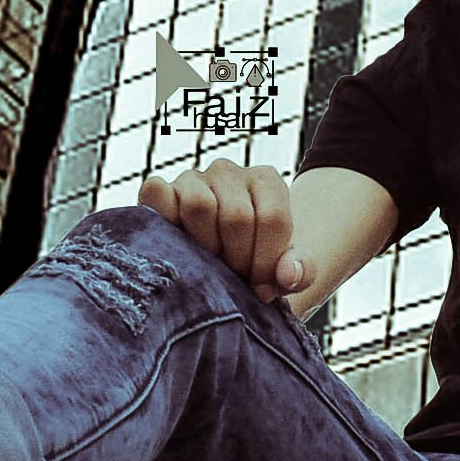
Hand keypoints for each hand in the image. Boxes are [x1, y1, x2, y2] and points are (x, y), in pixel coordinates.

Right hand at [138, 160, 308, 302]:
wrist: (226, 257)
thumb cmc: (259, 262)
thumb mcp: (289, 270)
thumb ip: (302, 272)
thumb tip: (288, 275)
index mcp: (266, 180)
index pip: (272, 218)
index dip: (266, 262)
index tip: (262, 288)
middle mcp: (228, 171)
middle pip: (236, 216)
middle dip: (237, 259)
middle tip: (235, 278)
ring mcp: (192, 178)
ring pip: (199, 206)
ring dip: (206, 247)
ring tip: (212, 264)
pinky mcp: (160, 189)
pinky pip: (157, 193)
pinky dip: (166, 221)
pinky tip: (181, 248)